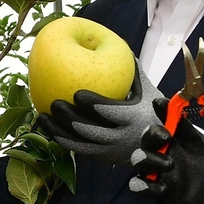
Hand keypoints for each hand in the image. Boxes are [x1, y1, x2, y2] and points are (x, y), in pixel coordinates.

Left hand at [36, 62, 163, 166]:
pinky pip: (78, 150)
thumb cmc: (151, 111)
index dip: (93, 104)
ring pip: (81, 143)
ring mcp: (110, 151)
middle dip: (70, 119)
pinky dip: (62, 140)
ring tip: (43, 117)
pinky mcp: (102, 157)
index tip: (76, 93)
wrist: (160, 147)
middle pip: (91, 130)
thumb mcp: (148, 92)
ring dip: (60, 132)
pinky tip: (48, 129)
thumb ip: (134, 72)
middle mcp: (122, 138)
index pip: (110, 112)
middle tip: (55, 104)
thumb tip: (121, 46)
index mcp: (133, 118)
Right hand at [128, 114, 203, 203]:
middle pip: (149, 135)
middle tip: (166, 137)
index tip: (160, 103)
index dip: (164, 108)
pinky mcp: (158, 191)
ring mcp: (161, 171)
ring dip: (148, 159)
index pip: (171, 118)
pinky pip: (139, 185)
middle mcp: (170, 151)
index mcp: (187, 138)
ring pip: (139, 158)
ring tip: (169, 165)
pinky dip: (144, 186)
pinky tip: (162, 189)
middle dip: (152, 133)